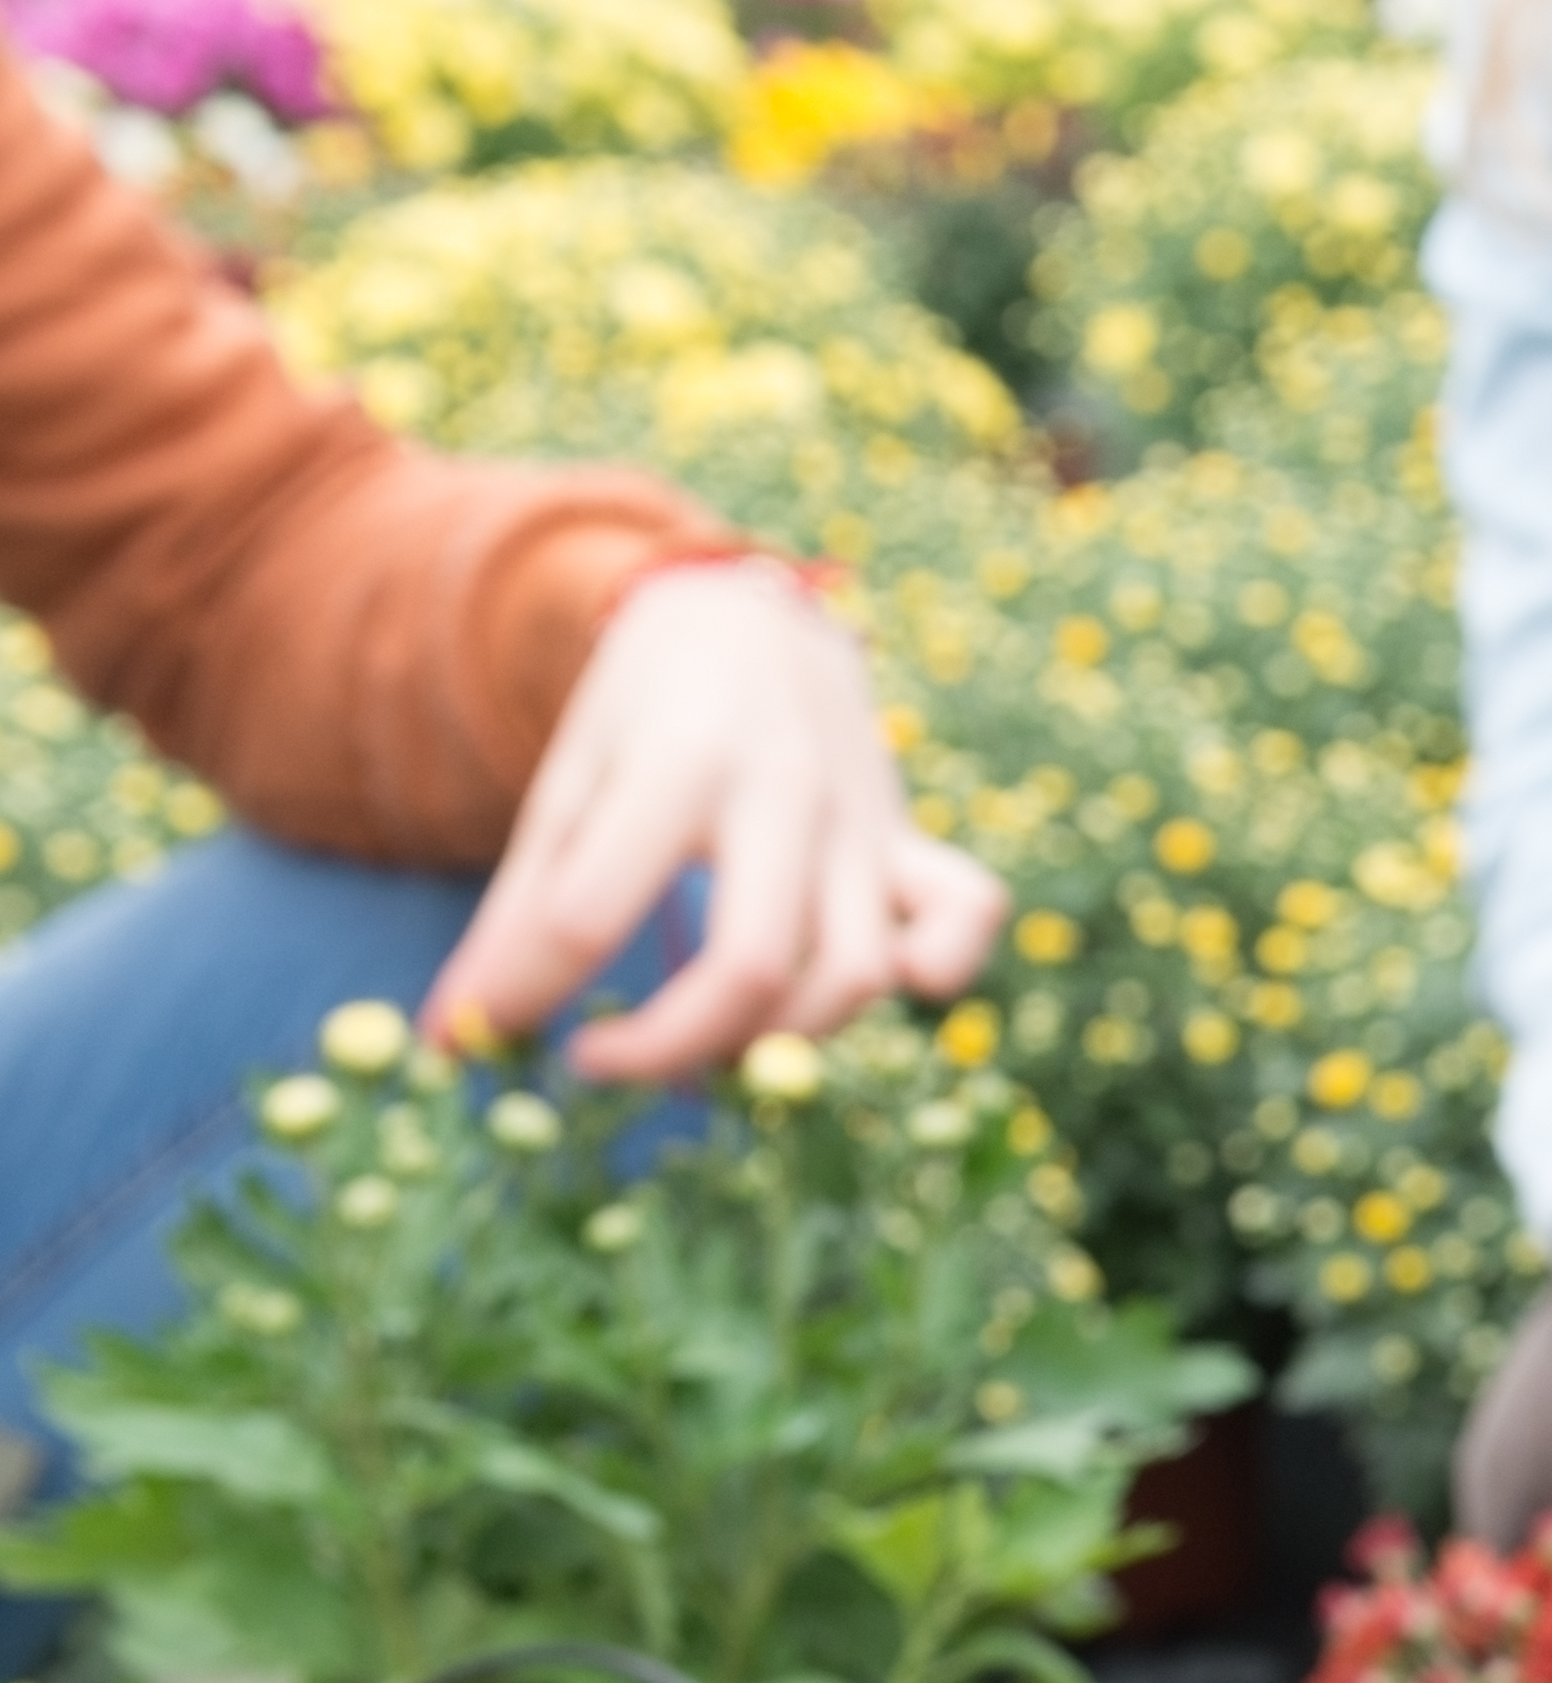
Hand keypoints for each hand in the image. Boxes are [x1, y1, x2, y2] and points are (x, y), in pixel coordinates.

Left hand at [422, 563, 1006, 1082]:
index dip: (524, 994)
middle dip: (667, 1048)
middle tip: (602, 1061)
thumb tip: (455, 1036)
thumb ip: (520, 914)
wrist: (749, 620)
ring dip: (777, 1039)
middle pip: (748, 966)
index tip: (487, 1032)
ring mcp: (862, 819)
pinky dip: (939, 972)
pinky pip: (965, 915)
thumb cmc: (643, 715)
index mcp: (675, 763)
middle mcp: (785, 791)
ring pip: (853, 972)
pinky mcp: (910, 840)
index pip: (590, 913)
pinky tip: (883, 993)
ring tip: (706, 1042)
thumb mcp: (567, 786)